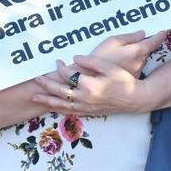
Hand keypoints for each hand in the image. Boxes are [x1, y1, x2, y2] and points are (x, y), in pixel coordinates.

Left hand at [32, 57, 151, 115]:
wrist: (134, 99)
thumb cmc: (124, 81)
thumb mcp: (109, 67)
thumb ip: (91, 61)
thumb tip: (75, 58)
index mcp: (89, 85)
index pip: (69, 75)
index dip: (62, 67)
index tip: (58, 61)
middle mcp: (85, 98)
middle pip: (60, 91)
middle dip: (47, 84)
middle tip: (37, 78)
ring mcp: (86, 107)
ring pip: (62, 104)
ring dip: (47, 100)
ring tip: (35, 97)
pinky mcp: (89, 112)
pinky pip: (70, 112)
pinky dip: (59, 109)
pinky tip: (53, 107)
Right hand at [83, 30, 163, 77]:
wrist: (90, 80)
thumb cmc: (99, 58)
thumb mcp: (111, 41)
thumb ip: (129, 37)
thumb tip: (142, 33)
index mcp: (136, 52)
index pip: (154, 42)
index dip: (159, 35)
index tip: (163, 31)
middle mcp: (139, 63)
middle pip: (146, 51)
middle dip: (142, 45)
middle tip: (133, 41)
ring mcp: (136, 73)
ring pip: (140, 60)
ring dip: (135, 56)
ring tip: (120, 54)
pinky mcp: (130, 81)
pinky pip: (134, 68)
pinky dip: (129, 64)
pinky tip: (118, 64)